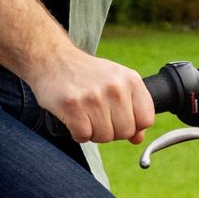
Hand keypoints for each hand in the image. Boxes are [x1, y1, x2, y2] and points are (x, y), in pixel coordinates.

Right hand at [27, 47, 156, 144]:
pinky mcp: (72, 106)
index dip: (134, 126)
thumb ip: (132, 109)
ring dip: (93, 132)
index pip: (146, 119)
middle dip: (111, 131)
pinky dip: (78, 133)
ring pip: (104, 137)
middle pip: (125, 132)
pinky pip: (83, 136)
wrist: (52, 59)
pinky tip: (74, 118)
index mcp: (131, 80)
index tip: (119, 119)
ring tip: (85, 116)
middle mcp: (116, 87)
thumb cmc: (86, 74)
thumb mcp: (116, 83)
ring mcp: (94, 96)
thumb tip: (138, 138)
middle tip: (98, 118)